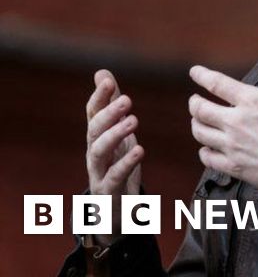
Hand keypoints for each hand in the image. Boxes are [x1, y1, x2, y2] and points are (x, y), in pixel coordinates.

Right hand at [85, 70, 143, 245]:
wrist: (115, 210)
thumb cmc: (116, 165)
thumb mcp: (118, 133)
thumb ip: (111, 105)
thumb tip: (102, 72)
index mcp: (97, 137)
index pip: (92, 113)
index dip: (98, 97)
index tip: (107, 80)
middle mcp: (94, 153)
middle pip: (93, 130)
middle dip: (108, 113)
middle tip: (127, 99)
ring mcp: (98, 173)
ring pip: (98, 152)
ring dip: (114, 135)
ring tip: (134, 121)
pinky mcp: (108, 192)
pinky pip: (114, 177)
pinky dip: (126, 163)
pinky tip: (140, 150)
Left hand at [188, 25, 257, 193]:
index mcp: (252, 101)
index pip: (216, 83)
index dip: (201, 75)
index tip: (194, 72)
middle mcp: (236, 122)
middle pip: (200, 110)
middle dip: (194, 102)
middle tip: (194, 100)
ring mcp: (233, 146)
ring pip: (200, 133)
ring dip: (196, 125)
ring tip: (199, 121)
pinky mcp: (235, 166)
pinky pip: (207, 158)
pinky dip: (204, 151)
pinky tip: (208, 148)